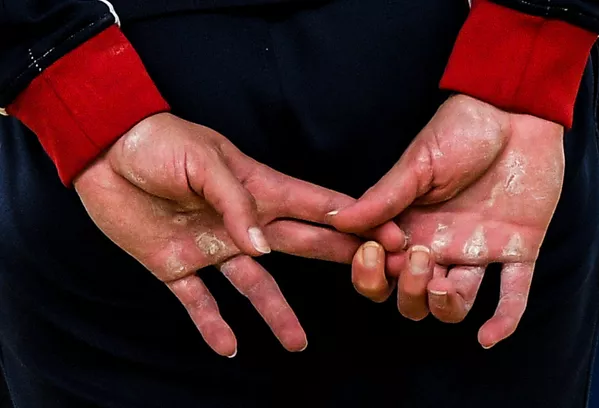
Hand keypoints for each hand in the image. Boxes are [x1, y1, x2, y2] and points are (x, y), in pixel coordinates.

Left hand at [74, 113, 404, 356]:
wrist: (105, 153)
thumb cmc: (159, 142)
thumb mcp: (203, 161)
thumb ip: (236, 203)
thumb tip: (264, 245)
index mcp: (255, 189)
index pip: (313, 205)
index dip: (351, 219)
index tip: (387, 233)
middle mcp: (242, 222)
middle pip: (298, 245)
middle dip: (336, 259)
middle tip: (371, 277)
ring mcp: (212, 246)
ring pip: (253, 284)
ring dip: (275, 313)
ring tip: (297, 342)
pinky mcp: (176, 265)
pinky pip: (199, 301)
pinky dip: (212, 325)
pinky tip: (229, 347)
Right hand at [332, 95, 563, 347]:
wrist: (512, 110)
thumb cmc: (460, 129)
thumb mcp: (418, 162)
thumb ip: (383, 196)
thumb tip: (340, 221)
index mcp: (408, 225)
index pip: (380, 270)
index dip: (372, 274)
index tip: (375, 252)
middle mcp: (438, 245)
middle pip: (412, 297)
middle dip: (408, 290)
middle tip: (417, 258)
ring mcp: (476, 250)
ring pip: (454, 303)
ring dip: (443, 306)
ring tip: (444, 284)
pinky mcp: (516, 248)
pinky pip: (512, 294)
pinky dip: (503, 320)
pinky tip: (488, 338)